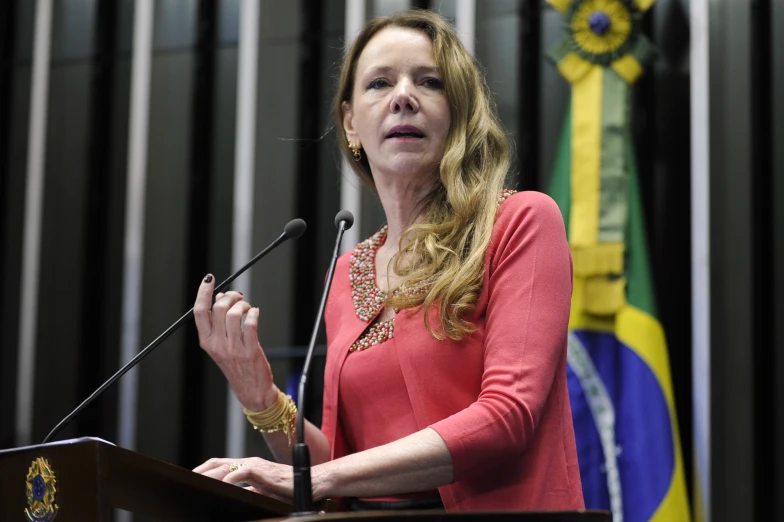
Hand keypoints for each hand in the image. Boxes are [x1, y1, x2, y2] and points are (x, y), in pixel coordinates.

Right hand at [193, 275, 277, 410]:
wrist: (251, 389)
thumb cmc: (236, 364)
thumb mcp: (220, 345)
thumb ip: (218, 323)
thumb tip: (220, 297)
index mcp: (206, 342)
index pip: (199, 312)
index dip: (203, 292)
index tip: (209, 279)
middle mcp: (217, 344)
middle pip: (219, 308)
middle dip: (231, 296)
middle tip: (239, 297)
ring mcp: (233, 348)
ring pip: (235, 314)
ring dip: (244, 304)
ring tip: (248, 308)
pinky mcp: (250, 350)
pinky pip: (251, 323)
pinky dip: (254, 313)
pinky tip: (255, 313)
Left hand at [193, 457, 292, 502]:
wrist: (308, 482)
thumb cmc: (287, 488)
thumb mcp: (262, 491)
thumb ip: (248, 491)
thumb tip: (232, 495)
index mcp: (247, 466)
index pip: (220, 464)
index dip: (204, 470)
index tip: (192, 478)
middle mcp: (249, 462)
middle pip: (218, 463)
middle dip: (201, 471)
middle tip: (187, 480)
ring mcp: (255, 465)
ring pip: (226, 466)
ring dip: (210, 474)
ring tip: (198, 482)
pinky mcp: (262, 471)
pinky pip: (242, 472)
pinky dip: (230, 478)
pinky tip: (223, 484)